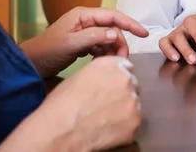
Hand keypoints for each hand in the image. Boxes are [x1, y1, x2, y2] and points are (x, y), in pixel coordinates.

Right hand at [0, 56, 140, 151]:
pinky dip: (125, 128)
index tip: (112, 88)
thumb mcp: (82, 75)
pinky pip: (134, 124)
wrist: (60, 130)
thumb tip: (108, 81)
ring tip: (105, 120)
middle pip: (132, 85)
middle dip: (123, 94)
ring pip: (134, 104)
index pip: (126, 67)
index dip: (118, 79)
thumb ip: (102, 73)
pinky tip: (108, 131)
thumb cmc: (63, 103)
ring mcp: (133, 101)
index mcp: (112, 64)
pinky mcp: (135, 123)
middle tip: (107, 106)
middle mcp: (126, 79)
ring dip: (125, 111)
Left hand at [20, 7, 148, 77]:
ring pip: (108, 38)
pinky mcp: (82, 42)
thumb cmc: (47, 51)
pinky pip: (100, 46)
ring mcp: (84, 31)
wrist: (31, 64)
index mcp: (84, 15)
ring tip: (110, 63)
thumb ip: (94, 36)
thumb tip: (116, 33)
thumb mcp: (72, 44)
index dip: (130, 23)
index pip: (113, 16)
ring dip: (112, 50)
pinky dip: (104, 54)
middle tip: (122, 60)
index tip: (144, 33)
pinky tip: (101, 62)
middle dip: (120, 43)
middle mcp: (86, 20)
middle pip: (112, 28)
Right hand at [158, 11, 195, 63]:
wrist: (192, 32)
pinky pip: (164, 42)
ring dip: (185, 48)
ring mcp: (179, 30)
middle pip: (191, 23)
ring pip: (178, 34)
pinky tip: (176, 58)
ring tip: (193, 59)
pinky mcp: (169, 39)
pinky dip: (169, 50)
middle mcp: (191, 22)